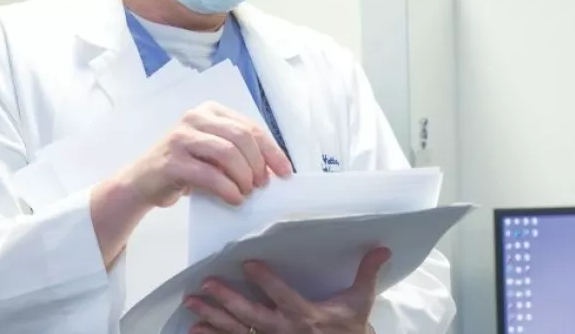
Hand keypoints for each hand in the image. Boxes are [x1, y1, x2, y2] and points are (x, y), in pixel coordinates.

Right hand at [118, 101, 293, 208]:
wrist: (142, 182)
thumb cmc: (184, 167)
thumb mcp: (213, 152)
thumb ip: (239, 151)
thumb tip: (274, 168)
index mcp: (210, 111)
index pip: (250, 127)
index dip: (272, 151)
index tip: (285, 172)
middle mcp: (195, 118)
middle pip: (242, 137)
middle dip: (258, 164)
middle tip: (261, 185)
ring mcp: (181, 137)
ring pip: (228, 153)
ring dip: (244, 176)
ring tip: (247, 192)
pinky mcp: (172, 161)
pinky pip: (209, 174)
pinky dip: (227, 189)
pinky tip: (234, 198)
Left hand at [184, 247, 390, 333]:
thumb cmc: (349, 329)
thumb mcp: (360, 302)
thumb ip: (367, 273)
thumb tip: (382, 249)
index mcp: (306, 315)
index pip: (282, 295)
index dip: (265, 280)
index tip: (248, 264)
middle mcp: (285, 331)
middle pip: (251, 315)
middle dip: (227, 299)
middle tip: (207, 284)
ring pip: (237, 330)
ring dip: (212, 317)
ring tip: (192, 304)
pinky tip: (196, 329)